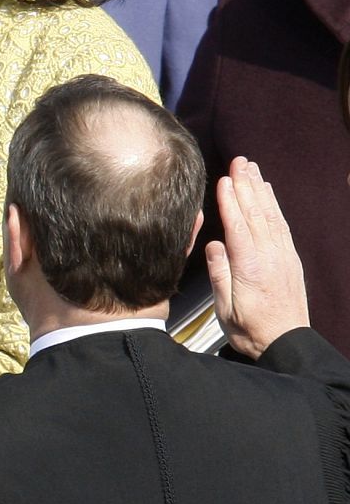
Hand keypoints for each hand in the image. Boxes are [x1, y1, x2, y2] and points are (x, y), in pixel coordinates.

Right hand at [207, 156, 308, 358]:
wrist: (284, 343)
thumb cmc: (248, 328)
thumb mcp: (225, 307)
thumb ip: (220, 274)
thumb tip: (214, 244)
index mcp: (249, 267)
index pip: (238, 225)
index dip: (230, 201)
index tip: (223, 179)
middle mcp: (269, 256)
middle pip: (257, 213)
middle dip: (247, 185)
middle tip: (240, 161)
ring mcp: (283, 256)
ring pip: (271, 216)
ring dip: (261, 190)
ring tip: (252, 169)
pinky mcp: (290, 260)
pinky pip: (282, 226)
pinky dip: (274, 206)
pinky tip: (268, 194)